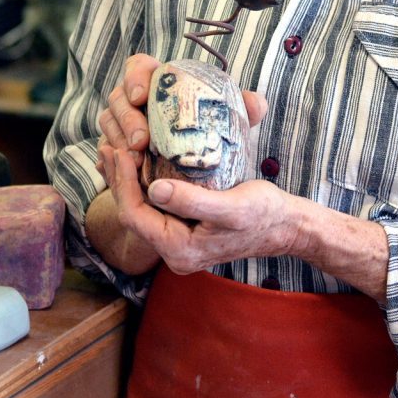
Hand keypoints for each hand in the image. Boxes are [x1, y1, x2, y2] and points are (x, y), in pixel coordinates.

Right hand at [96, 53, 267, 182]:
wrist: (188, 165)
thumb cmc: (207, 130)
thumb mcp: (225, 120)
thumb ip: (242, 109)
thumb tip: (257, 103)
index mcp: (157, 81)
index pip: (138, 66)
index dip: (134, 77)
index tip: (142, 96)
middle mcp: (132, 99)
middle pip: (118, 98)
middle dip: (127, 118)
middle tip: (142, 140)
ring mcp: (118, 124)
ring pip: (108, 125)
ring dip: (118, 142)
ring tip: (136, 159)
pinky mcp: (112, 148)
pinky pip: (105, 152)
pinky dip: (112, 162)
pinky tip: (125, 172)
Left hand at [109, 148, 299, 274]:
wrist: (286, 226)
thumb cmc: (264, 214)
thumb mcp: (232, 206)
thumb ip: (193, 201)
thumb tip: (153, 189)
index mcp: (180, 250)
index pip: (137, 216)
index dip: (123, 183)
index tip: (121, 150)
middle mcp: (175, 253)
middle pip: (134, 215)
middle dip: (119, 181)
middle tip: (111, 145)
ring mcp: (180, 244)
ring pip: (142, 212)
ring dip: (128, 182)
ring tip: (118, 151)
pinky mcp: (187, 231)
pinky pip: (155, 210)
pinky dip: (144, 186)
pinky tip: (141, 165)